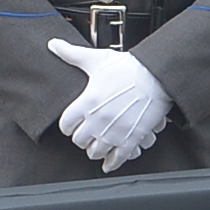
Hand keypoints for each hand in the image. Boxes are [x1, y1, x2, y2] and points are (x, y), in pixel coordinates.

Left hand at [46, 37, 171, 168]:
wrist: (156, 75)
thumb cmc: (128, 67)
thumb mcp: (97, 59)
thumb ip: (72, 54)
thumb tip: (53, 45)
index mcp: (87, 102)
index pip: (65, 126)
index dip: (68, 126)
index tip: (72, 125)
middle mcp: (98, 120)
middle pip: (79, 141)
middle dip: (82, 138)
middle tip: (87, 135)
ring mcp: (114, 131)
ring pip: (96, 152)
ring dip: (96, 150)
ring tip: (98, 146)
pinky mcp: (131, 138)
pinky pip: (117, 158)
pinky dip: (112, 163)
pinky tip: (109, 164)